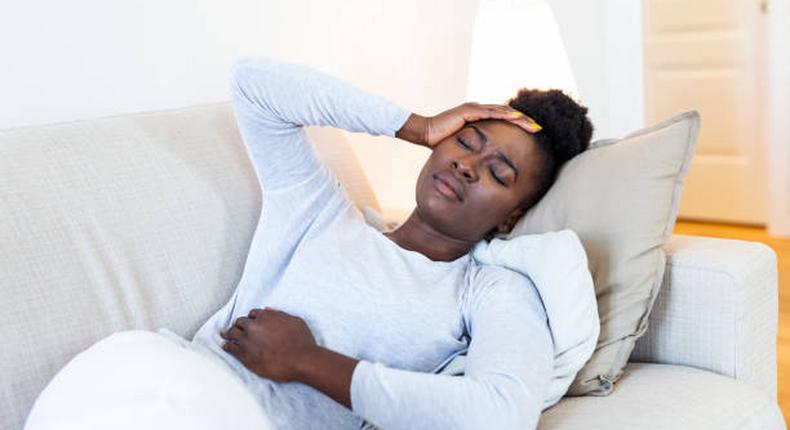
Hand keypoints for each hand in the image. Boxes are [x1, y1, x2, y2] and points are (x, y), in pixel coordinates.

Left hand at [220, 307, 317, 382]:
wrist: (300, 360)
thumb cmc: (301, 341)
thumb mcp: (294, 321)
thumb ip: (279, 314)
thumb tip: (268, 310)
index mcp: (265, 316)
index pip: (252, 314)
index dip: (252, 318)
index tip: (251, 322)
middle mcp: (253, 326)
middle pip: (240, 322)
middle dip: (239, 325)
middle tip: (236, 328)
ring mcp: (247, 341)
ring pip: (232, 334)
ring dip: (229, 333)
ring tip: (224, 334)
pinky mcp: (245, 356)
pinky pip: (231, 348)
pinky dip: (227, 346)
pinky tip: (225, 346)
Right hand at [424, 102, 541, 147]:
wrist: (425, 133)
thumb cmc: (440, 142)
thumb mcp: (463, 146)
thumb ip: (474, 149)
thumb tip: (482, 162)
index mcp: (477, 118)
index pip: (501, 119)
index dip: (516, 125)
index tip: (529, 132)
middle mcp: (477, 110)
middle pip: (506, 113)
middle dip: (522, 121)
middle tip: (537, 128)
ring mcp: (474, 109)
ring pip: (502, 111)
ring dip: (518, 118)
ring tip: (532, 124)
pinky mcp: (469, 111)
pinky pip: (491, 112)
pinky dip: (505, 115)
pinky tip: (517, 118)